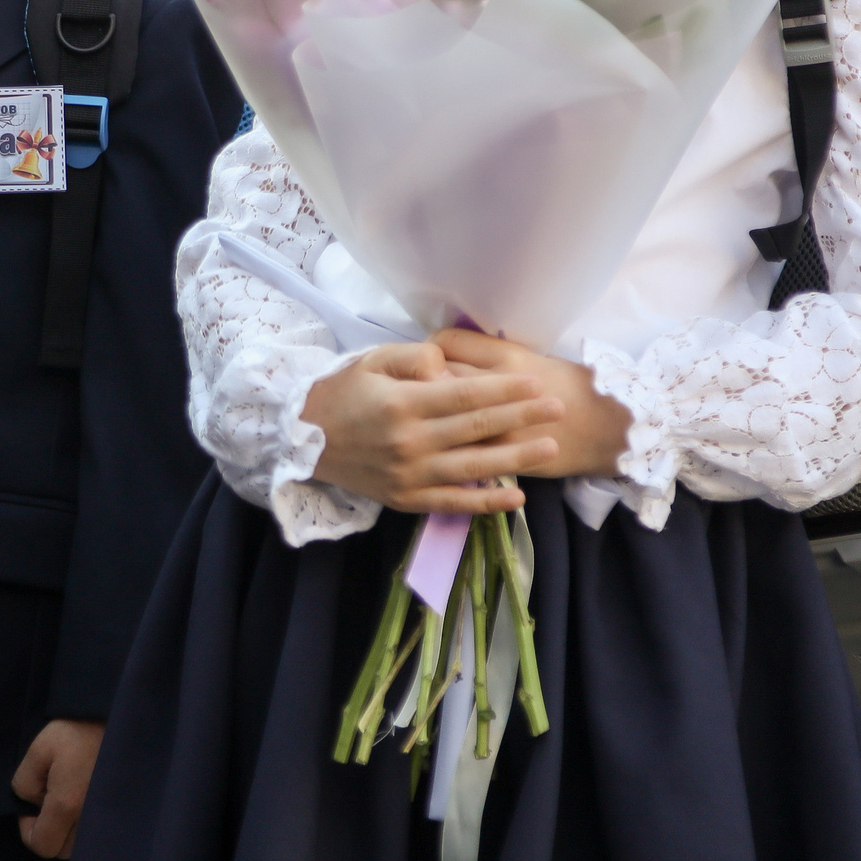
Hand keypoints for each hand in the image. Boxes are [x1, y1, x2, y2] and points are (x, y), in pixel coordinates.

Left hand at [10, 719, 102, 858]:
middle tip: (47, 799)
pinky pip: (97, 832)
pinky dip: (85, 825)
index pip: (43, 845)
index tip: (31, 806)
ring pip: (80, 844)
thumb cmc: (75, 730)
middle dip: (49, 831)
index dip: (28, 831)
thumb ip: (24, 783)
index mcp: (68, 804)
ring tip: (66, 798)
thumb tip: (31, 803)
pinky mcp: (120, 811)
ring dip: (67, 830)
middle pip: (62, 850)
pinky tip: (81, 799)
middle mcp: (91, 818)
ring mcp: (108, 817)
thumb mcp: (38, 750)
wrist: (116, 717)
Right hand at [303, 343, 560, 513]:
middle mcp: (410, 441)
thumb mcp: (371, 361)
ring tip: (550, 447)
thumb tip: (446, 366)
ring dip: (516, 458)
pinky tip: (516, 498)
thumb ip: (413, 357)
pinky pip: (453, 502)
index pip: (465, 395)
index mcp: (402, 403)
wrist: (302, 437)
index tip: (535, 382)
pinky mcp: (406, 498)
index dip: (504, 389)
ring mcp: (410, 474)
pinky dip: (486, 503)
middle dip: (522, 416)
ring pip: (474, 467)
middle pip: (477, 428)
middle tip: (558, 407)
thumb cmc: (342, 393)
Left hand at [432, 328, 630, 480]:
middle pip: (438, 377)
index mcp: (507, 356)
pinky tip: (446, 445)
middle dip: (423, 383)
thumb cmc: (570, 386)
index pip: (446, 342)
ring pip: (443, 415)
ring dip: (431, 416)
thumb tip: (446, 355)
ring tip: (431, 417)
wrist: (607, 427)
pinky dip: (447, 446)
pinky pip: (460, 449)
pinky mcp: (501, 454)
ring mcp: (497, 423)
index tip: (431, 358)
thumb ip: (488, 355)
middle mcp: (497, 386)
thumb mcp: (530, 357)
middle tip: (422, 389)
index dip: (432, 350)